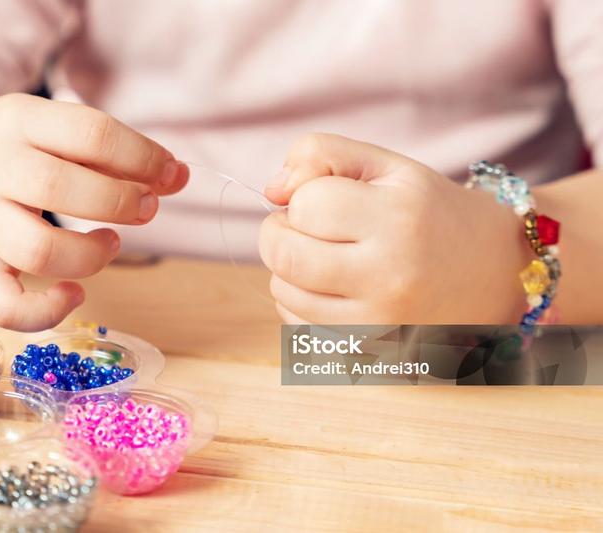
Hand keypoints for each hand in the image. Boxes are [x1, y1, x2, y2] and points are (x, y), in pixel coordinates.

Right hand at [0, 94, 187, 330]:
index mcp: (16, 120)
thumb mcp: (47, 126)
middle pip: (59, 189)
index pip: (90, 133)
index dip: (143, 157)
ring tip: (111, 242)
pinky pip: (3, 305)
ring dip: (91, 255)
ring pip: (37, 251)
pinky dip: (47, 312)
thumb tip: (177, 175)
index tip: (172, 174)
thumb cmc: (9, 149)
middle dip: (120, 202)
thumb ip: (108, 150)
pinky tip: (75, 295)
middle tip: (146, 209)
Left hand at [259, 133, 531, 323]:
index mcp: (399, 219)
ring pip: (284, 292)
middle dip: (278, 233)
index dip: (302, 197)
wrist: (497, 276)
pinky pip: (299, 328)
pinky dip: (301, 305)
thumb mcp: (388, 167)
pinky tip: (333, 290)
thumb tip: (270, 189)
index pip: (305, 204)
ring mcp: (381, 323)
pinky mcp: (372, 353)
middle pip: (284, 254)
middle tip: (302, 227)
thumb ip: (322, 155)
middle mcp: (391, 276)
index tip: (324, 200)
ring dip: (288, 270)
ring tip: (324, 257)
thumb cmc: (431, 214)